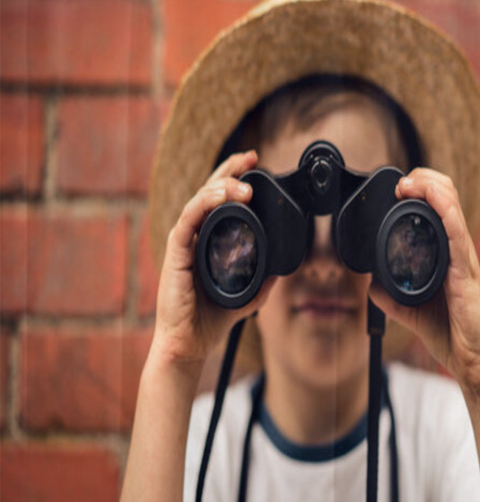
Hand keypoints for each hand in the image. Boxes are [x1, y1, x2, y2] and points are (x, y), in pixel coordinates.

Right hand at [152, 150, 273, 368]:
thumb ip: (262, 281)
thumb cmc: (210, 320)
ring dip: (222, 187)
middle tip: (251, 157)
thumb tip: (282, 270)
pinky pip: (188, 220)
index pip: (220, 201)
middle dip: (230, 170)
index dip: (235, 179)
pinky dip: (204, 204)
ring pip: (199, 201)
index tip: (255, 163)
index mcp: (208, 241)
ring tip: (244, 184)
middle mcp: (194, 236)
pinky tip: (221, 196)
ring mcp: (183, 243)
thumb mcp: (247, 296)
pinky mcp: (176, 252)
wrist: (189, 344)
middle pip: (209, 191)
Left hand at [368, 168, 479, 397]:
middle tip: (402, 182)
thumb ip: (392, 298)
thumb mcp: (413, 311)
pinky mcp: (467, 271)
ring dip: (431, 187)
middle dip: (425, 179)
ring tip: (410, 182)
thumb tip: (371, 286)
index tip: (399, 189)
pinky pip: (457, 233)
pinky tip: (434, 199)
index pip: (440, 208)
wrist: (474, 362)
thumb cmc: (453, 335)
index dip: (422, 190)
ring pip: (453, 208)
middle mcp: (459, 251)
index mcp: (448, 255)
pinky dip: (446, 210)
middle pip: (449, 197)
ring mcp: (465, 259)